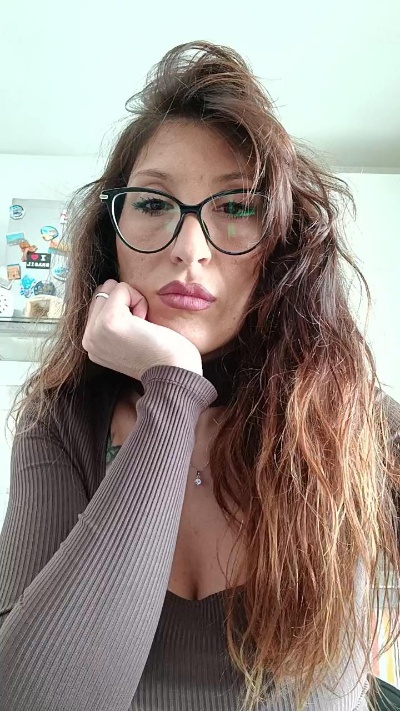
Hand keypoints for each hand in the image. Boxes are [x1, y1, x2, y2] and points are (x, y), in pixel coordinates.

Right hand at [82, 280, 202, 379]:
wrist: (173, 376)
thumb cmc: (162, 357)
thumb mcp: (128, 340)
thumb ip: (113, 322)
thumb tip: (111, 289)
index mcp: (91, 344)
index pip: (99, 303)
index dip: (124, 308)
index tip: (137, 334)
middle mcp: (88, 339)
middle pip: (102, 293)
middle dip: (126, 303)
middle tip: (141, 330)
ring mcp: (95, 331)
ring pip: (110, 288)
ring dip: (133, 301)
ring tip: (143, 328)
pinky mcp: (109, 321)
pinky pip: (122, 288)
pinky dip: (139, 300)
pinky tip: (146, 324)